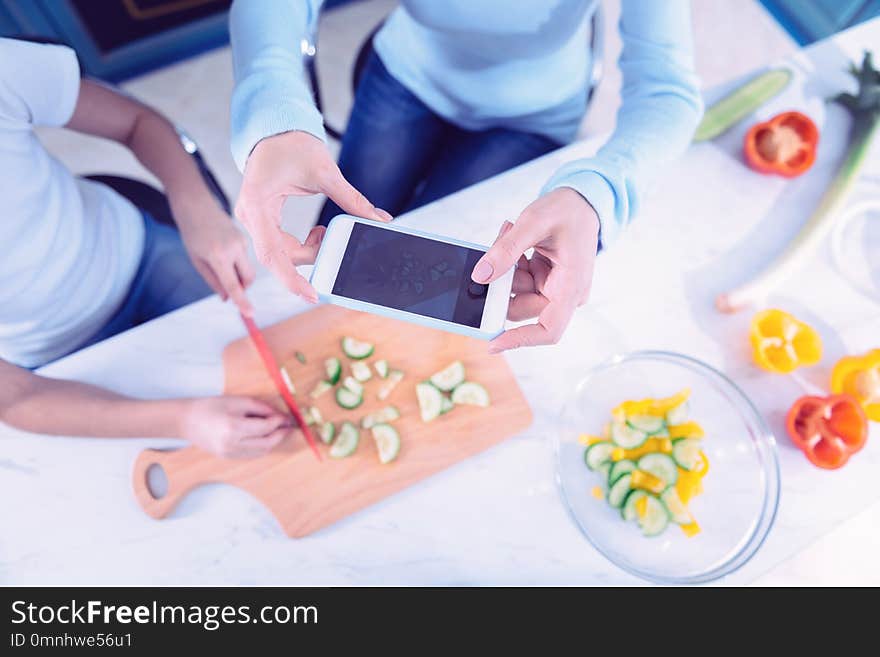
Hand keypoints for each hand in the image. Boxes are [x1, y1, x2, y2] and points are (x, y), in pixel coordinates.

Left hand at [175, 200, 255, 314]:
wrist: (196, 206)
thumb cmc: (192, 235)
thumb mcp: (197, 262)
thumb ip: (213, 282)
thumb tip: (228, 299)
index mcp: (218, 256)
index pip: (233, 285)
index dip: (242, 301)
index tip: (250, 314)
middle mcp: (234, 249)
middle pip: (248, 279)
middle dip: (242, 287)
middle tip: (228, 288)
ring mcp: (242, 242)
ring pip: (247, 269)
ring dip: (237, 273)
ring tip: (218, 261)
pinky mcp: (244, 238)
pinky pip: (244, 258)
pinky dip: (236, 262)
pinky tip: (221, 249)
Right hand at [179, 396, 292, 457]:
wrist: (186, 420)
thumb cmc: (212, 406)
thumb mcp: (238, 401)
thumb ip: (261, 408)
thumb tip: (280, 416)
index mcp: (233, 428)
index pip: (265, 428)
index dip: (279, 422)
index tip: (287, 417)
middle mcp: (231, 444)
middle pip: (266, 444)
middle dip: (280, 435)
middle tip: (288, 426)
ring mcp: (229, 454)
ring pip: (261, 452)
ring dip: (273, 442)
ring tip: (278, 431)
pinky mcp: (228, 457)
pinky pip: (252, 455)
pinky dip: (262, 447)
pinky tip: (265, 437)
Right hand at [235, 131, 391, 301]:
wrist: (274, 129)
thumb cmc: (292, 144)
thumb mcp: (326, 171)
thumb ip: (351, 199)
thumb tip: (380, 219)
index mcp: (258, 203)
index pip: (272, 253)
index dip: (291, 279)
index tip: (312, 295)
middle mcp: (251, 216)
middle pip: (279, 257)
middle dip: (310, 259)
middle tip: (335, 252)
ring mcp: (255, 220)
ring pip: (282, 254)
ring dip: (309, 251)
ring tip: (327, 234)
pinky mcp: (263, 220)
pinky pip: (282, 245)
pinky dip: (303, 245)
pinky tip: (318, 233)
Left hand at [472, 187, 599, 352]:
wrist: (582, 201)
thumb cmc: (568, 210)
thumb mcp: (533, 222)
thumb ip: (506, 250)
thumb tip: (481, 276)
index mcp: (571, 287)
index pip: (548, 329)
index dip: (520, 340)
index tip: (492, 342)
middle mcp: (564, 294)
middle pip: (520, 307)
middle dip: (503, 283)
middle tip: (497, 250)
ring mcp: (553, 289)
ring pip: (514, 293)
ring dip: (505, 268)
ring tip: (509, 235)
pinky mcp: (543, 282)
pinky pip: (516, 282)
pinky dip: (510, 264)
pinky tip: (513, 240)